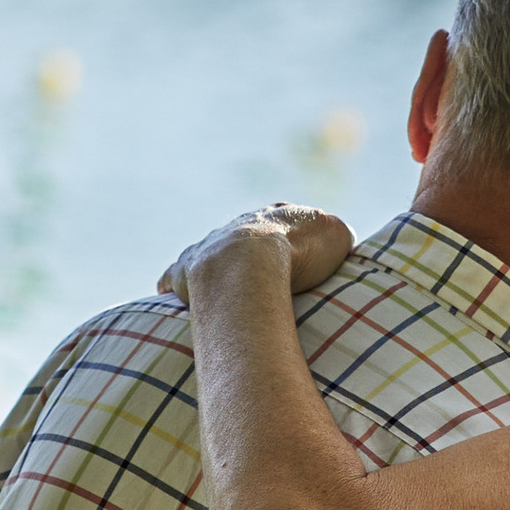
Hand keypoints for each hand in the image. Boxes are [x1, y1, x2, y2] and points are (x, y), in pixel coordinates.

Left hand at [159, 202, 354, 306]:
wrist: (249, 264)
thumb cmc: (298, 254)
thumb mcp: (337, 238)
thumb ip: (336, 237)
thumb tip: (338, 243)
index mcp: (276, 216)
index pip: (283, 220)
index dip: (290, 237)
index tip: (295, 255)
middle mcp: (238, 225)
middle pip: (244, 235)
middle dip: (250, 253)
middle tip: (260, 278)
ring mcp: (209, 245)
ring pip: (210, 251)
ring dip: (215, 270)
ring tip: (222, 292)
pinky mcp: (187, 269)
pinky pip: (176, 275)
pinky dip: (175, 283)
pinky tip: (172, 293)